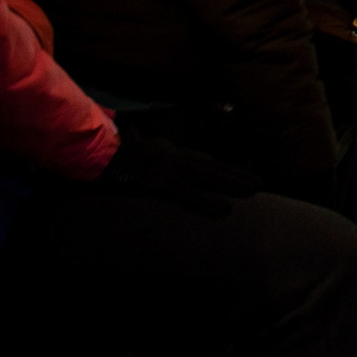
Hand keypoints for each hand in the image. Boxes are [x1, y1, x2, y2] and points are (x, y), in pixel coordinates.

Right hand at [98, 130, 261, 209]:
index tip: (246, 175)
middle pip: (211, 167)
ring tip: (254, 191)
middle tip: (260, 184)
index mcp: (171, 153)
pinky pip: (189, 194)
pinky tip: (226, 210)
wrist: (97, 152)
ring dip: (233, 184)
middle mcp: (174, 157)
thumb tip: (154, 146)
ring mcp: (169, 167)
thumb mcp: (138, 149)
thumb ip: (148, 148)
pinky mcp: (161, 182)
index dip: (227, 168)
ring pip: (208, 175)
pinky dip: (209, 202)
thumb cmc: (118, 153)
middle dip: (236, 175)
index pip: (205, 161)